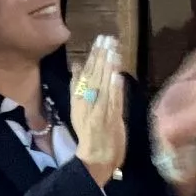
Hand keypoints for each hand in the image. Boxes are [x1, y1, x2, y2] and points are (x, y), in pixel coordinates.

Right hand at [72, 34, 125, 184]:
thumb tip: (78, 64)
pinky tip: (118, 74)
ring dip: (108, 67)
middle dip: (101, 56)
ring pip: (104, 85)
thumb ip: (78, 86)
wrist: (96, 158)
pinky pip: (112, 102)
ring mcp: (99, 111)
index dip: (93, 56)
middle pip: (95, 76)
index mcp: (79, 99)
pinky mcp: (110, 119)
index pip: (86, 73)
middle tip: (107, 38)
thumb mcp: (79, 108)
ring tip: (113, 49)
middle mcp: (87, 103)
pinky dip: (115, 88)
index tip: (99, 40)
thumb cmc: (90, 133)